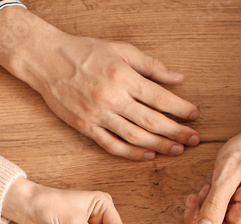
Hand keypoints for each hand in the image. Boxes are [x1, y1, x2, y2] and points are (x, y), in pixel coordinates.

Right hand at [0, 8, 198, 160]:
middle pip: (152, 122)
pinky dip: (132, 154)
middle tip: (194, 140)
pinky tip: (148, 156)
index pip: (160, 99)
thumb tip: (178, 78)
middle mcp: (112, 98)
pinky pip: (112, 146)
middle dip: (177, 132)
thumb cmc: (84, 51)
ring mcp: (98, 115)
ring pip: (135, 138)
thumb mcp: (120, 49)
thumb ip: (150, 65)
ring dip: (159, 146)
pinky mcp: (86, 127)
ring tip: (177, 150)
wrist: (46, 60)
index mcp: (123, 77)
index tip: (194, 116)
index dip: (181, 109)